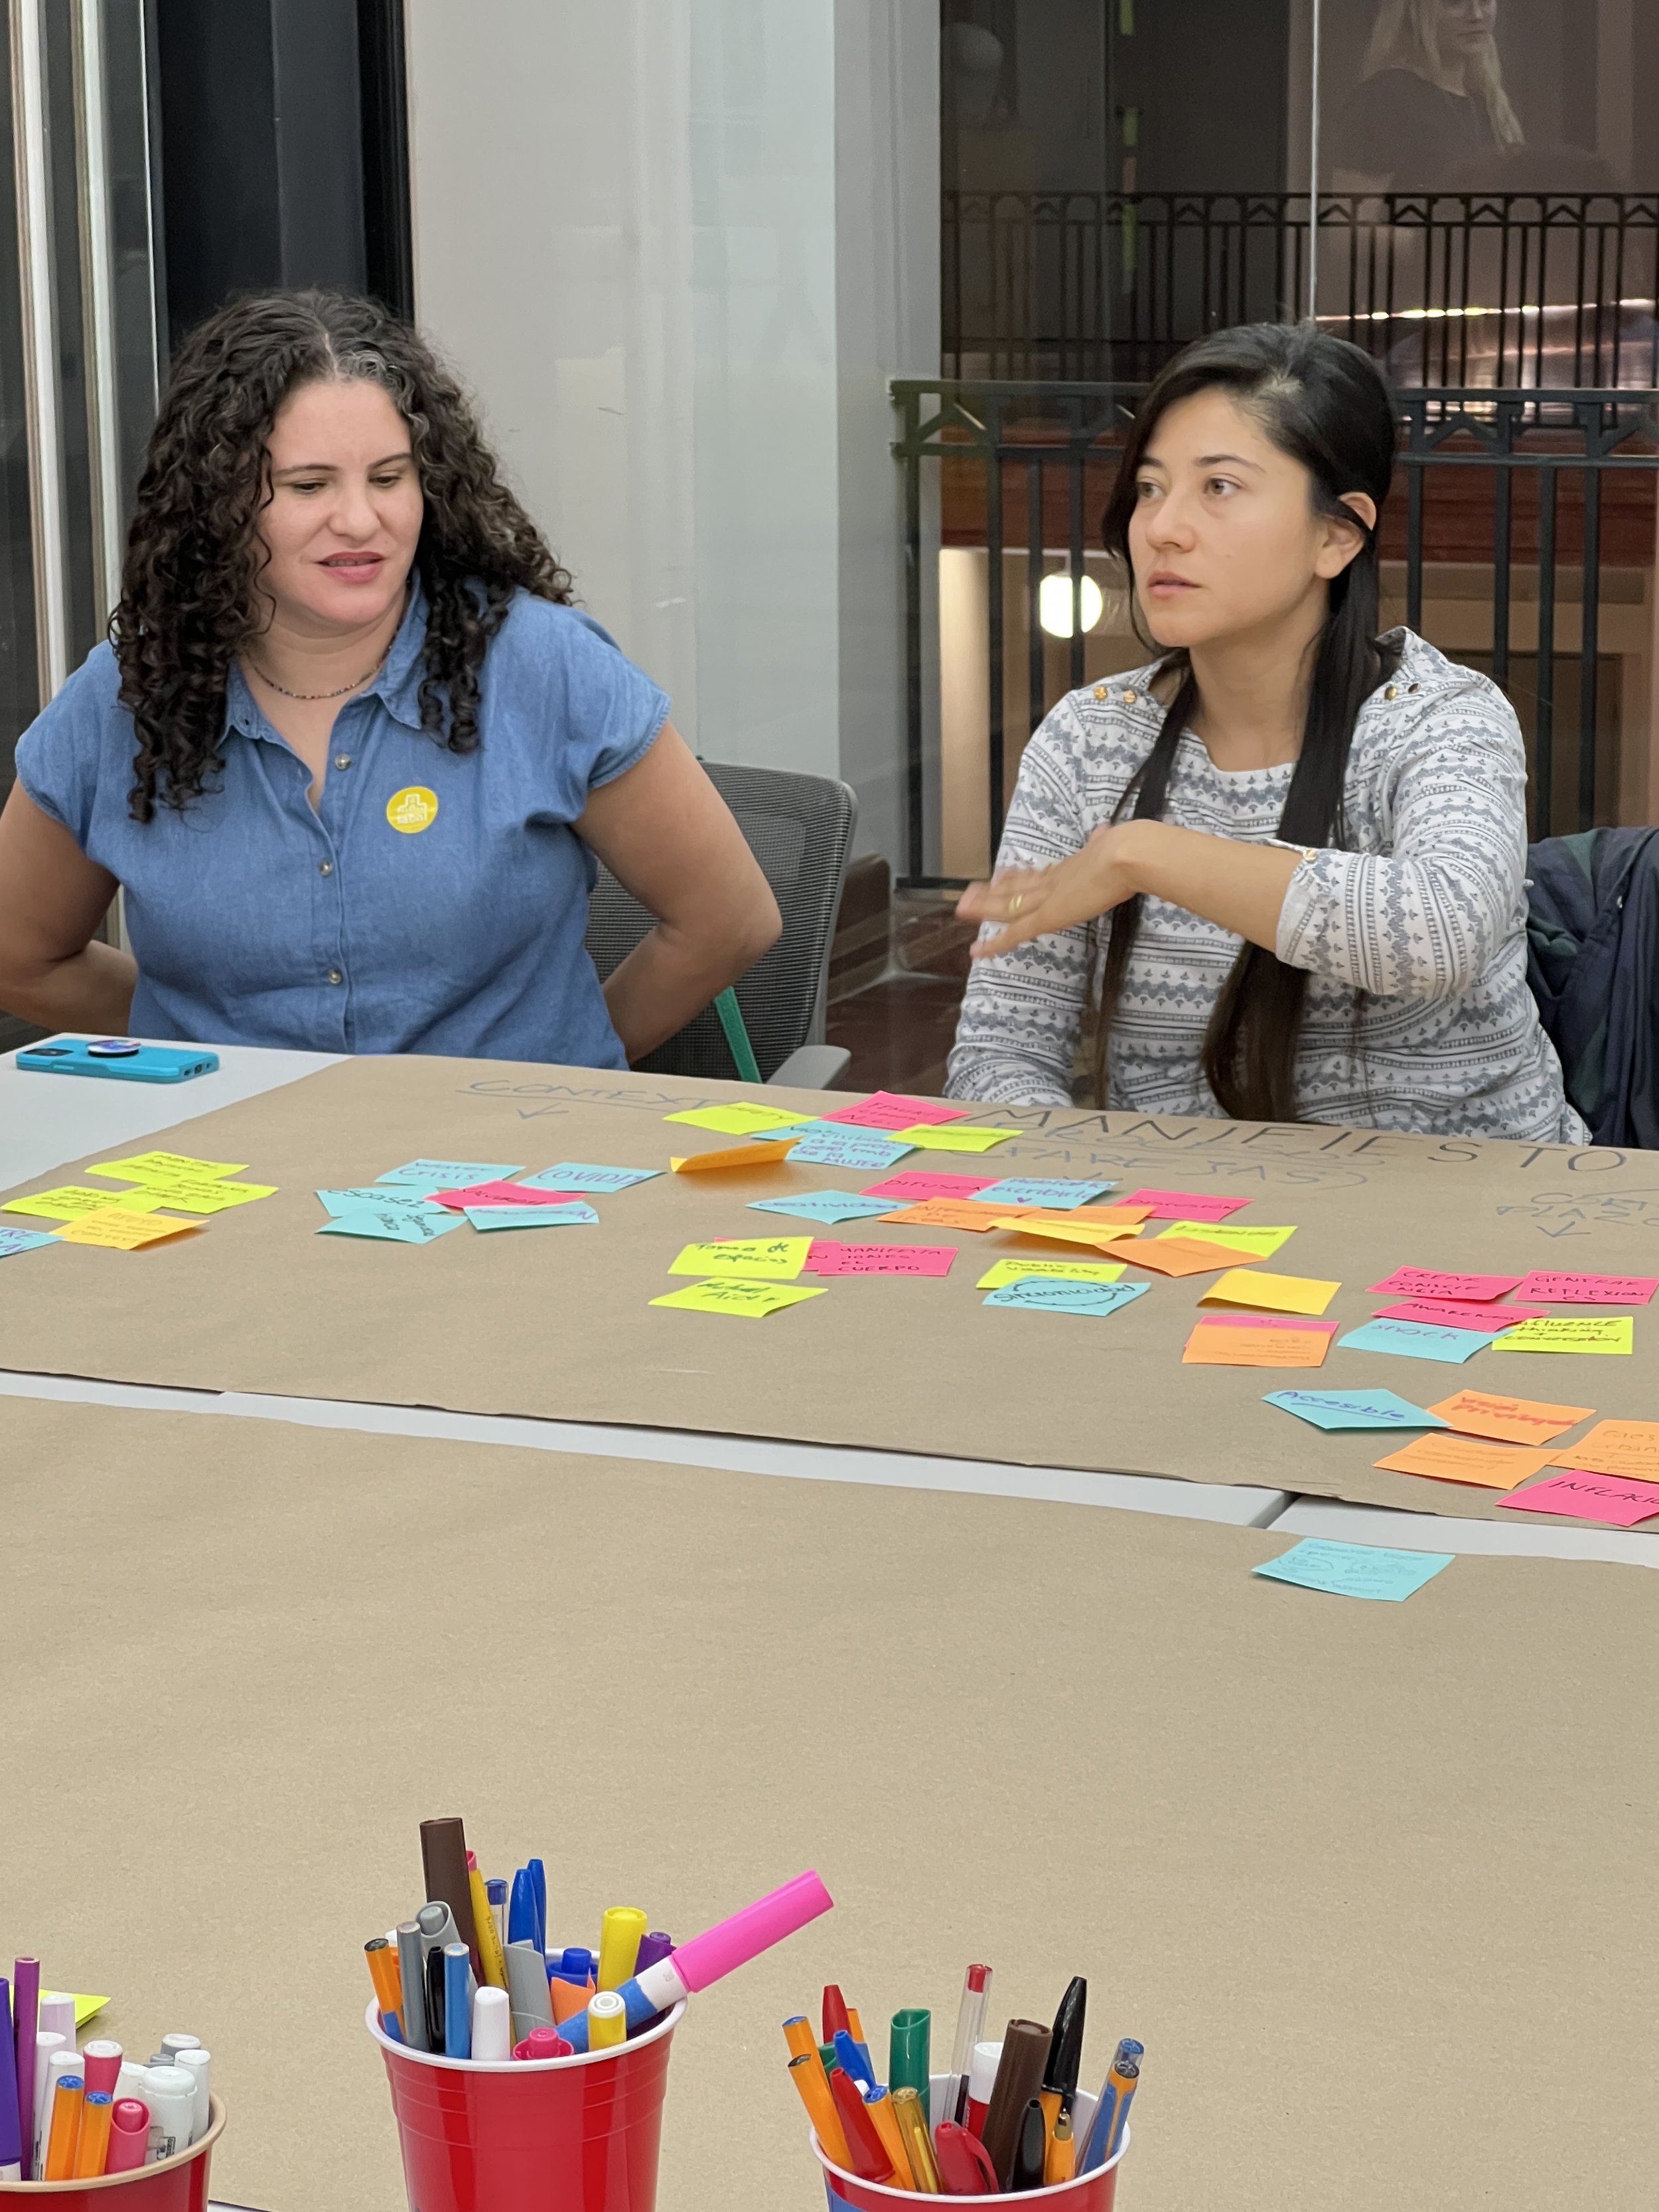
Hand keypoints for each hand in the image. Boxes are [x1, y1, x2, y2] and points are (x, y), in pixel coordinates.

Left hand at [957, 822, 1143, 959]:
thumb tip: (1107, 830)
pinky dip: (996, 943)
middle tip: (971, 891)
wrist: (1128, 856)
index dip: (1021, 876)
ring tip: (962, 908)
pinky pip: (1015, 932)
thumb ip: (1108, 840)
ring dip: (985, 907)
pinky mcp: (1047, 916)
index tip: (1006, 875)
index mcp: (1072, 865)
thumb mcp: (1116, 841)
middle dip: (995, 889)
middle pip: (1018, 886)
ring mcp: (1048, 898)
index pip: (1041, 874)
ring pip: (1008, 905)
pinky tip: (978, 952)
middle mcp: (1055, 880)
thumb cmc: (1132, 850)